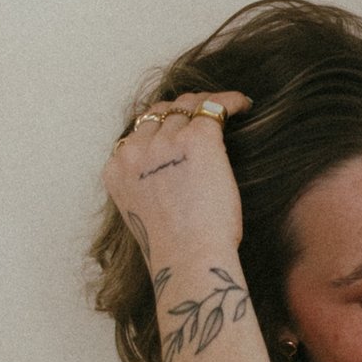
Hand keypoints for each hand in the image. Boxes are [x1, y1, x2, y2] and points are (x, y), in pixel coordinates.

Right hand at [101, 92, 250, 277]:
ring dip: (206, 104)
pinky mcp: (198, 138)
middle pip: (159, 114)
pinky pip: (214, 107)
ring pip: (186, 107)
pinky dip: (231, 102)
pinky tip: (244, 105)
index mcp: (117, 170)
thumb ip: (148, 188)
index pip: (137, 132)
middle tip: (203, 112)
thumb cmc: (174, 250)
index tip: (178, 127)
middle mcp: (136, 151)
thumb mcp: (144, 215)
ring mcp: (165, 142)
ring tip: (225, 106)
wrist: (188, 258)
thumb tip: (171, 179)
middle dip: (181, 110)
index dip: (160, 126)